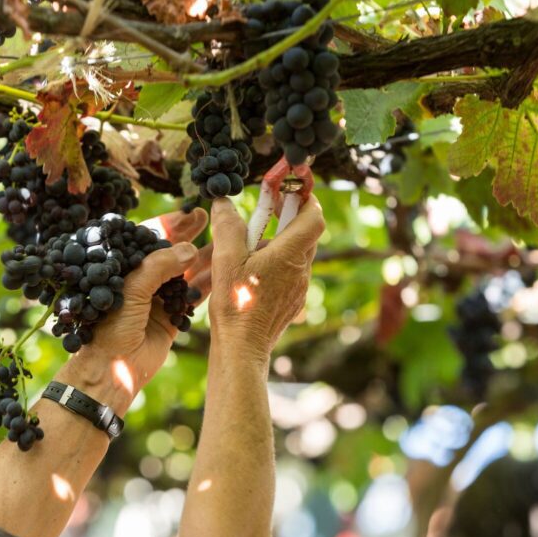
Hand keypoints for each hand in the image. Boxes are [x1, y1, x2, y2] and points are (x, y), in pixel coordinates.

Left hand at [54, 208, 209, 413]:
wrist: (113, 369)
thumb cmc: (109, 326)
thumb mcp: (131, 290)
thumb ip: (159, 267)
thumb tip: (189, 248)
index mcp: (123, 268)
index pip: (147, 237)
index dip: (170, 225)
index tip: (191, 213)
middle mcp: (141, 280)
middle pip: (169, 252)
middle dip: (189, 236)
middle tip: (210, 217)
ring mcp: (158, 298)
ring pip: (185, 272)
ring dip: (205, 258)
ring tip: (226, 240)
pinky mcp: (173, 317)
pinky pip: (193, 296)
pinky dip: (209, 284)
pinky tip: (226, 269)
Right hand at [207, 195, 323, 360]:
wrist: (242, 349)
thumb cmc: (236, 305)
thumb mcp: (225, 259)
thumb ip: (228, 225)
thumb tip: (224, 201)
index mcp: (290, 254)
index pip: (313, 216)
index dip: (305, 197)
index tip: (289, 187)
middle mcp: (301, 270)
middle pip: (305, 233)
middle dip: (287, 216)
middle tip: (265, 209)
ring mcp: (299, 288)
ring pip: (296, 253)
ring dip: (278, 241)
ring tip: (248, 245)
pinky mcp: (292, 301)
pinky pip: (289, 272)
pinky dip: (275, 262)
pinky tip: (250, 271)